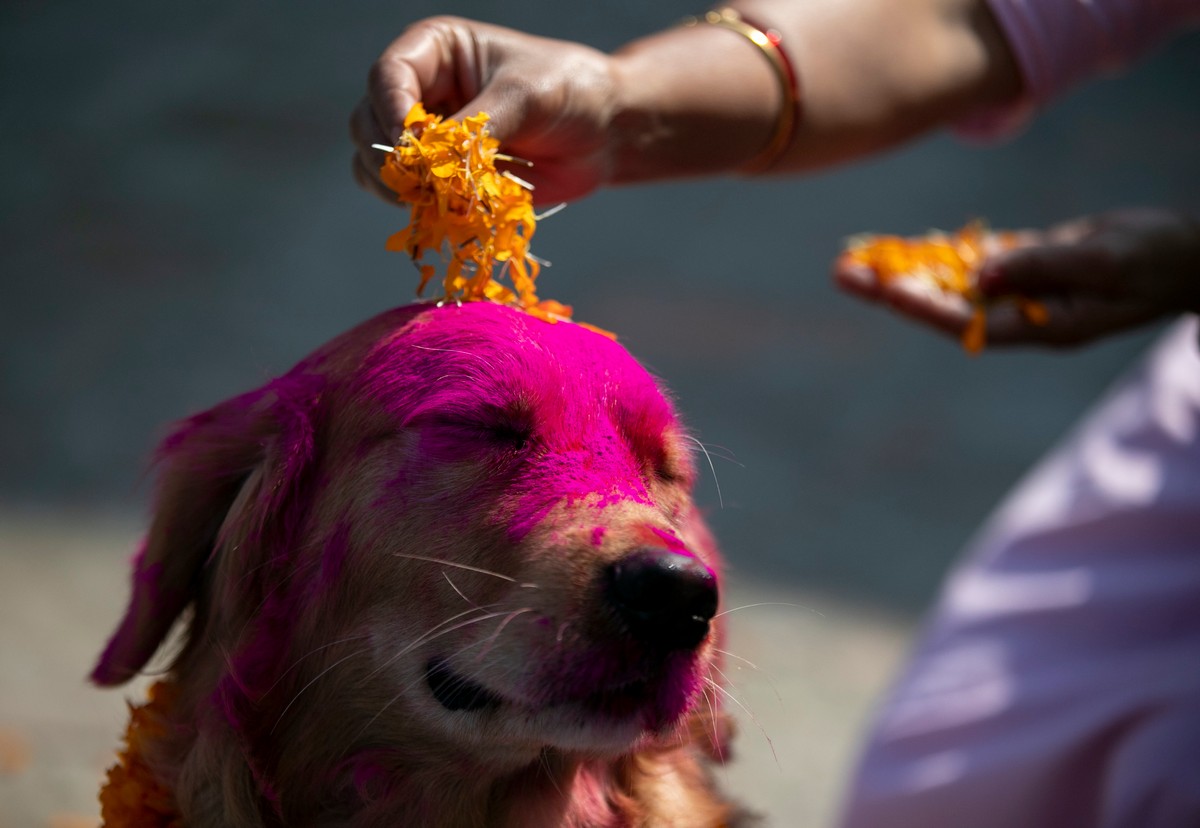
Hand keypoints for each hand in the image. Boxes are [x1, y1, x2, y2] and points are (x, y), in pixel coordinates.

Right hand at [350, 16, 618, 205]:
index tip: (411, 147)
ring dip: (400, 189)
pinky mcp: (440, 178)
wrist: (602, 132)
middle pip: (367, 124)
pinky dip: (421, 210)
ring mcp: (425, 139)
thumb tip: (436, 166)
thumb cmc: (569, 92)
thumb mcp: (526, 96)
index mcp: (434, 53)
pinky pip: (406, 199)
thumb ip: (479, 127)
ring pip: (375, 166)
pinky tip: (452, 213)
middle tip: (427, 182)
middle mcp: (419, 93)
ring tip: (440, 199)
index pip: (386, 77)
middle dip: (391, 158)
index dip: (390, 112)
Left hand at [835, 208, 1199, 348]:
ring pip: (950, 280)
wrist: (1189, 253)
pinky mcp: (1026, 267)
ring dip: (905, 266)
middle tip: (842, 271)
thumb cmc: (1156, 259)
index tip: (885, 290)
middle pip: (944, 302)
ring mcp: (1021, 290)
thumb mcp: (1104, 262)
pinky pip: (972, 260)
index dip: (925, 307)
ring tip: (854, 255)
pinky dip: (939, 250)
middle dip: (893, 287)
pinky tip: (901, 243)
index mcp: (1043, 326)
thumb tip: (979, 274)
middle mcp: (1022, 313)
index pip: (969, 321)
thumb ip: (1041, 267)